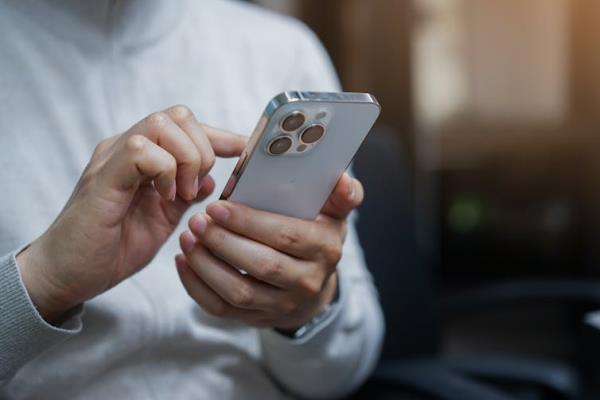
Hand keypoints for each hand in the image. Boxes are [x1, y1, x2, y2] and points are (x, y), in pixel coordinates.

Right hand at [17, 105, 246, 321]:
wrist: (70, 274)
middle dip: (202, 149)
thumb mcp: (163, 219)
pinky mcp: (102, 178)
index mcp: (143, 157)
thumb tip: (214, 179)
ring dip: (185, 158)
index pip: (185, 126)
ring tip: (180, 194)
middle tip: (195, 187)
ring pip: (161, 124)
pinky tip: (163, 197)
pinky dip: (164, 171)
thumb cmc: (112, 247)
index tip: (243, 151)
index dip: (219, 136)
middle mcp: (125, 149)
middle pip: (178, 115)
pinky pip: (140, 150)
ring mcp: (112, 159)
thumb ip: (185, 195)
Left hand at [176, 173, 363, 330]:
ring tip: (187, 238)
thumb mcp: (335, 213)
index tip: (218, 206)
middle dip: (223, 242)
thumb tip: (343, 180)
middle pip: (261, 265)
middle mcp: (307, 282)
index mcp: (325, 249)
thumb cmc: (317, 236)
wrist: (313, 287)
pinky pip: (223, 309)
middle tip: (197, 221)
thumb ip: (342, 194)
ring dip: (206, 265)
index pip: (286, 235)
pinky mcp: (258, 319)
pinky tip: (184, 262)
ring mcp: (282, 305)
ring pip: (239, 292)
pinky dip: (197, 287)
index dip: (250, 222)